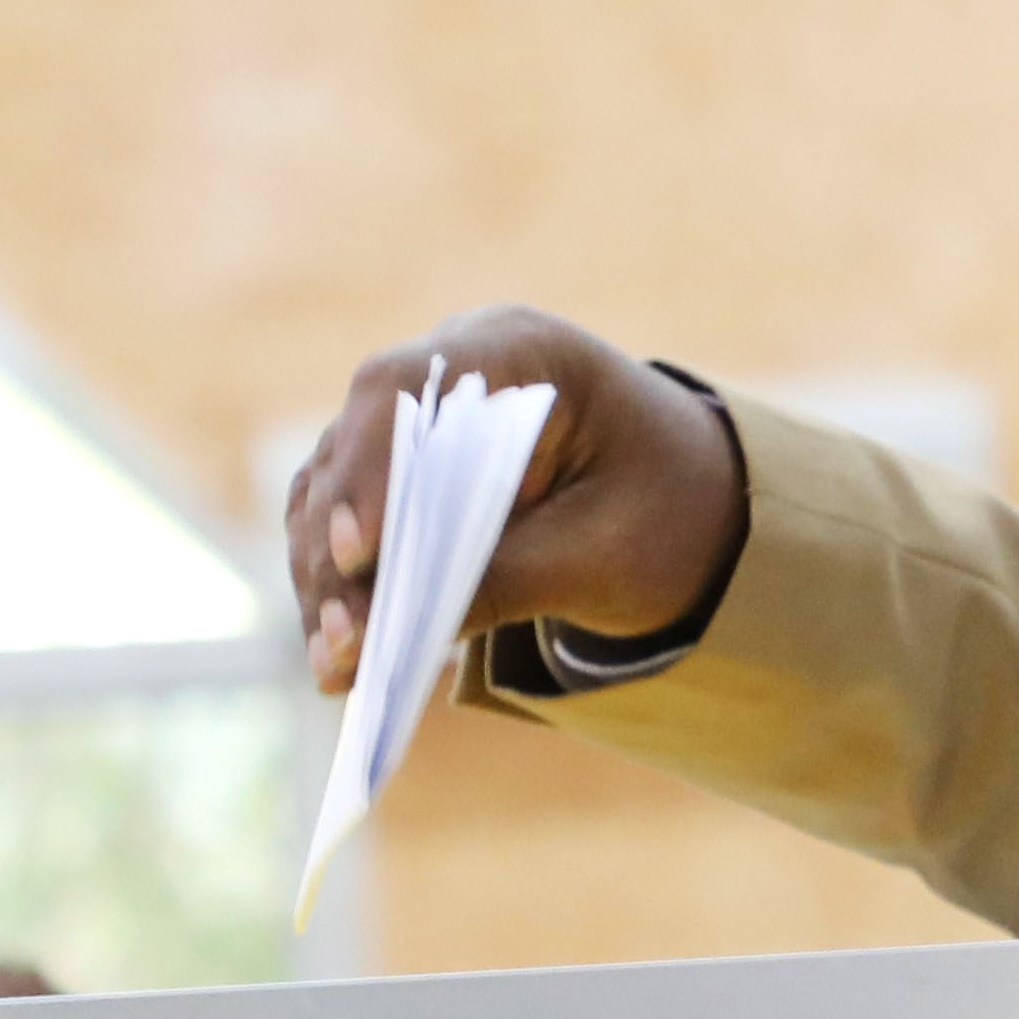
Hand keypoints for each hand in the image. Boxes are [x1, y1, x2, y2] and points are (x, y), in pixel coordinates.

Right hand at [279, 309, 742, 693]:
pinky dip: (340, 588)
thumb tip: (386, 637)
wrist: (694, 500)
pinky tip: (339, 658)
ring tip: (334, 667)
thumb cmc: (663, 509)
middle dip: (336, 551)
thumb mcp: (601, 555)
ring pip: (333, 489)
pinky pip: (346, 523)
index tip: (358, 552)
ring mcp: (422, 418)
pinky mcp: (405, 470)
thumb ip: (504, 582)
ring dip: (325, 579)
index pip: (406, 390)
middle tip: (341, 642)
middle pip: (355, 445)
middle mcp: (454, 369)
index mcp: (520, 351)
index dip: (366, 469)